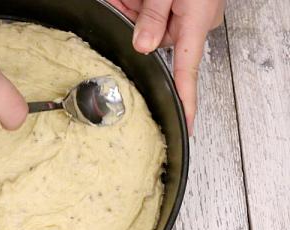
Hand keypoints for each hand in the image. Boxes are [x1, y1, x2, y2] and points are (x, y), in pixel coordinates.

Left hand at [107, 0, 224, 133]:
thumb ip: (152, 16)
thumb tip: (142, 47)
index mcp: (194, 24)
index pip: (187, 73)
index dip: (186, 102)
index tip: (186, 126)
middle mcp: (192, 23)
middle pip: (155, 41)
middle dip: (135, 27)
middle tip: (126, 4)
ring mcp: (185, 14)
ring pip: (148, 25)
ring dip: (134, 12)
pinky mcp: (176, 5)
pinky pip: (151, 13)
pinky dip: (137, 5)